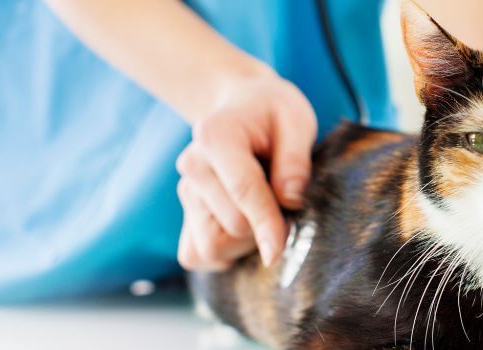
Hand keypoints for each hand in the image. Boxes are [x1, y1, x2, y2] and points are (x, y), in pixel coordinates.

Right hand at [175, 70, 316, 271]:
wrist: (245, 110)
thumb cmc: (275, 116)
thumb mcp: (297, 122)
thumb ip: (295, 160)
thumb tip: (290, 200)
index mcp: (216, 136)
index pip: (242, 191)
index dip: (265, 224)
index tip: (277, 252)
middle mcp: (192, 165)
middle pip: (232, 224)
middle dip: (266, 226)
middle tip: (286, 202)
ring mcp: (186, 192)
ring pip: (212, 247)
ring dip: (246, 242)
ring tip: (265, 211)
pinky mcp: (186, 214)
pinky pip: (197, 255)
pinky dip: (225, 253)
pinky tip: (246, 228)